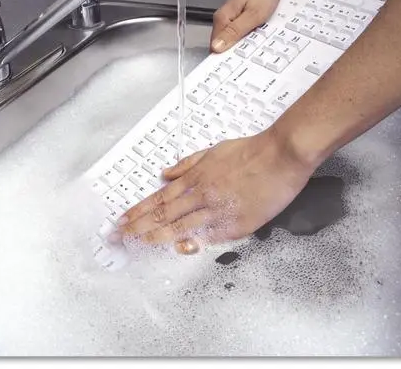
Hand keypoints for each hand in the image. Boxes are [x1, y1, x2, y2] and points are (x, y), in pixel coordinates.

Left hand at [113, 128, 315, 253]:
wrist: (281, 155)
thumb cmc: (250, 151)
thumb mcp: (212, 151)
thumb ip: (187, 165)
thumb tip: (165, 175)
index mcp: (195, 178)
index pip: (159, 199)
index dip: (139, 211)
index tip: (123, 220)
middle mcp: (202, 195)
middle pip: (164, 215)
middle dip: (139, 226)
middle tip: (120, 236)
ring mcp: (219, 211)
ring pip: (182, 227)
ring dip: (158, 236)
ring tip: (140, 243)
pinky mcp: (238, 224)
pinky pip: (211, 235)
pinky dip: (194, 242)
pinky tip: (180, 249)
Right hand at [210, 0, 288, 53]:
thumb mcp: (253, 15)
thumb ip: (234, 32)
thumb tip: (216, 47)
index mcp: (222, 18)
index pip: (215, 46)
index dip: (225, 58)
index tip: (236, 66)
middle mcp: (224, 17)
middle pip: (224, 43)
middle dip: (236, 52)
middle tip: (251, 56)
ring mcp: (232, 15)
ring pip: (234, 38)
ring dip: (244, 44)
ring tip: (257, 45)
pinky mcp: (241, 13)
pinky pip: (241, 30)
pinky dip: (250, 35)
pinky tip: (259, 35)